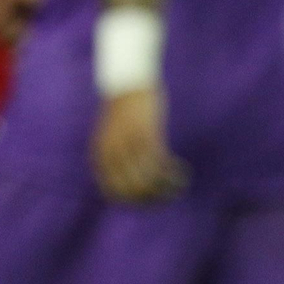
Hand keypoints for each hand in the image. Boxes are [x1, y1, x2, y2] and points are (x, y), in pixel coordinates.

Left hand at [92, 88, 185, 203]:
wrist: (127, 81)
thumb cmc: (124, 108)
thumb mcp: (115, 136)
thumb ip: (118, 155)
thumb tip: (131, 175)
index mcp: (101, 157)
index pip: (115, 193)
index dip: (135, 202)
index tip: (153, 201)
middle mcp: (112, 154)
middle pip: (133, 190)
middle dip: (153, 199)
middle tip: (170, 197)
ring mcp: (129, 144)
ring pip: (148, 179)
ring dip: (166, 187)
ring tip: (180, 186)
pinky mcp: (146, 134)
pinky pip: (160, 163)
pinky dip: (172, 172)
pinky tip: (181, 171)